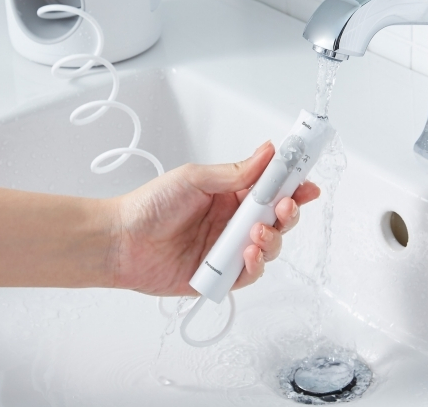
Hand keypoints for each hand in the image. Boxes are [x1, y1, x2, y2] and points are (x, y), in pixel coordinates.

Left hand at [109, 141, 319, 295]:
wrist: (121, 241)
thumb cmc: (149, 205)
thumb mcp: (194, 178)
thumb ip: (235, 172)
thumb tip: (268, 152)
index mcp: (230, 193)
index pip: (270, 187)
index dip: (291, 184)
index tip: (306, 179)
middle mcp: (232, 220)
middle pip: (276, 218)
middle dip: (287, 211)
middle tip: (284, 206)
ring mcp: (227, 248)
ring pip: (269, 246)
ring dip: (271, 239)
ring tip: (256, 233)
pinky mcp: (220, 275)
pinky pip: (250, 273)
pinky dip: (255, 265)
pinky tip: (247, 254)